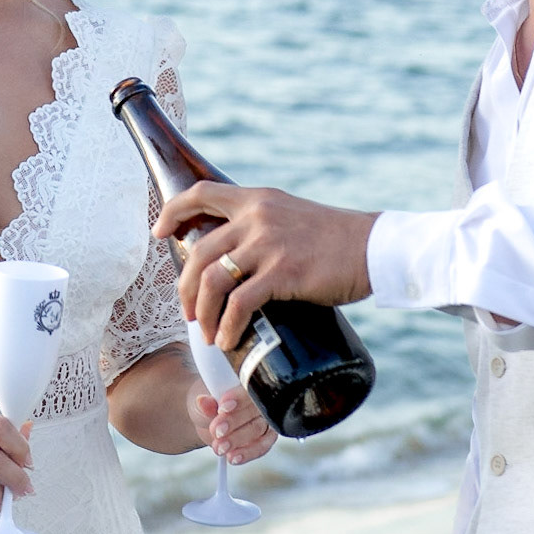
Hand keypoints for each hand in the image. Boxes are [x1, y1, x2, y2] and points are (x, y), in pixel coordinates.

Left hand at [153, 182, 377, 349]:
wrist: (373, 247)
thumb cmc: (335, 239)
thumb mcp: (291, 217)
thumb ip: (264, 227)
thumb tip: (239, 255)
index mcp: (256, 199)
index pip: (200, 193)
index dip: (172, 212)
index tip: (159, 233)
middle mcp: (257, 217)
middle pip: (199, 250)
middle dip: (186, 286)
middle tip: (189, 310)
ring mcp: (269, 245)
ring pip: (213, 279)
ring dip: (202, 311)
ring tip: (206, 331)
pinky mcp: (283, 273)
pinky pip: (240, 303)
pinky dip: (228, 326)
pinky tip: (228, 340)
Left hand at [188, 380, 276, 464]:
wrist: (206, 420)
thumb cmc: (207, 405)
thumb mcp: (202, 402)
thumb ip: (205, 404)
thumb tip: (203, 401)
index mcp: (245, 384)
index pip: (247, 389)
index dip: (237, 399)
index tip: (221, 407)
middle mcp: (259, 400)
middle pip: (253, 411)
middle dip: (233, 422)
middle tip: (216, 432)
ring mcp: (263, 419)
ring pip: (257, 429)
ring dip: (238, 440)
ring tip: (219, 448)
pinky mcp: (264, 438)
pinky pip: (261, 446)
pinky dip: (248, 453)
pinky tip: (233, 458)